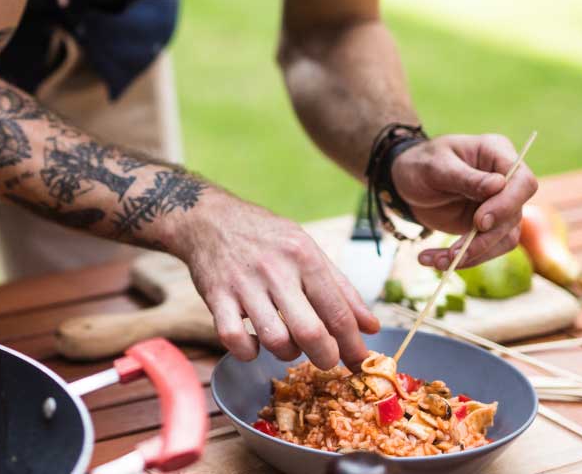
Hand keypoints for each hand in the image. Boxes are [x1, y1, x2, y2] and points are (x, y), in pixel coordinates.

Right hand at [170, 194, 379, 369]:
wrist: (209, 219)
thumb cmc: (265, 236)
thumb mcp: (308, 249)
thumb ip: (341, 289)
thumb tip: (371, 326)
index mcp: (304, 256)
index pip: (338, 312)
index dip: (354, 345)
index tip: (361, 362)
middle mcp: (275, 270)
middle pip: (310, 332)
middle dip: (326, 358)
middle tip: (326, 360)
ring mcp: (243, 285)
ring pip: (275, 341)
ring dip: (288, 353)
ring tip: (289, 343)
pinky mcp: (215, 297)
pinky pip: (235, 340)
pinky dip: (249, 351)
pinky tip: (255, 342)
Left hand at [388, 134, 538, 269]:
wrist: (405, 181)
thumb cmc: (420, 163)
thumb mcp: (435, 166)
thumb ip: (465, 177)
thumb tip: (499, 185)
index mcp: (497, 154)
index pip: (522, 182)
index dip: (507, 205)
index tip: (480, 222)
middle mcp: (505, 181)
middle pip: (514, 216)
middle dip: (485, 239)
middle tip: (454, 254)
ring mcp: (499, 205)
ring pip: (504, 238)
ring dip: (474, 255)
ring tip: (439, 262)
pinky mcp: (488, 226)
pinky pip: (486, 248)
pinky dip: (463, 259)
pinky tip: (434, 260)